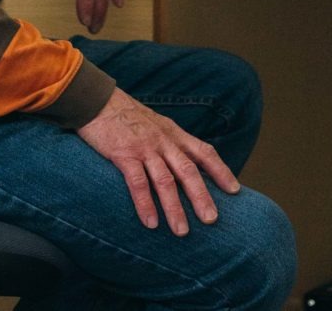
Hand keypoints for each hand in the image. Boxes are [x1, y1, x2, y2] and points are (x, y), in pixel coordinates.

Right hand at [77, 87, 239, 233]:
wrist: (97, 99)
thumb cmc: (126, 116)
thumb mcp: (155, 123)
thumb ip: (170, 142)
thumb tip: (185, 165)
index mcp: (173, 133)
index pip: (203, 151)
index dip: (220, 170)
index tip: (234, 190)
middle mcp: (163, 140)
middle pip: (188, 170)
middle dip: (201, 196)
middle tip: (211, 220)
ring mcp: (144, 147)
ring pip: (165, 180)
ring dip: (175, 207)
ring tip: (182, 231)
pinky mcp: (124, 154)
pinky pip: (138, 182)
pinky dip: (145, 204)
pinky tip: (150, 222)